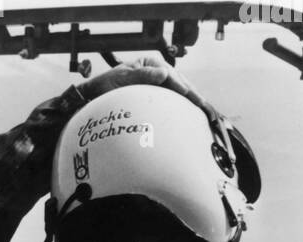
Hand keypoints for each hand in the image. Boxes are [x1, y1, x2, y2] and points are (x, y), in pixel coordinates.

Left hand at [77, 57, 221, 127]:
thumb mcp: (122, 79)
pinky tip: (191, 115)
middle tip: (206, 109)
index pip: (172, 76)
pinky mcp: (157, 94)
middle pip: (180, 83)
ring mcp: (158, 83)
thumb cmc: (106, 86)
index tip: (192, 99)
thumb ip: (142, 76)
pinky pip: (173, 100)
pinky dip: (183, 107)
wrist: (96, 95)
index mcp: (151, 64)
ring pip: (180, 92)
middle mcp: (157, 71)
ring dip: (192, 102)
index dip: (183, 88)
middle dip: (194, 96)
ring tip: (205, 113)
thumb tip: (163, 74)